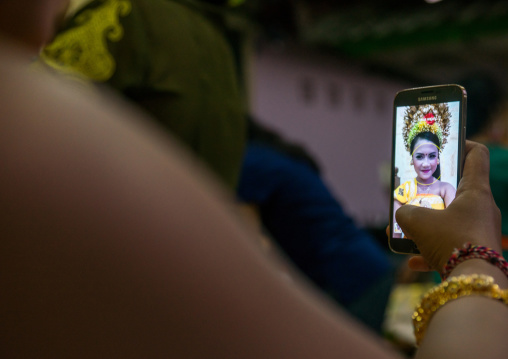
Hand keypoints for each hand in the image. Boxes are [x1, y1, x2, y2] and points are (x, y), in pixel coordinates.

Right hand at [395, 141, 501, 271]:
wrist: (473, 283)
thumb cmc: (450, 241)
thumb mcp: (417, 222)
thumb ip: (405, 212)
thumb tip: (403, 215)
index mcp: (475, 191)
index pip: (477, 155)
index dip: (462, 143)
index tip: (445, 145)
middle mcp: (482, 208)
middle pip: (458, 190)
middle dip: (432, 192)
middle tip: (414, 191)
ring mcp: (480, 231)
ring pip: (450, 220)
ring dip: (427, 225)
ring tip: (405, 231)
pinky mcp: (475, 253)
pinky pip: (450, 246)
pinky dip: (431, 251)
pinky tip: (413, 261)